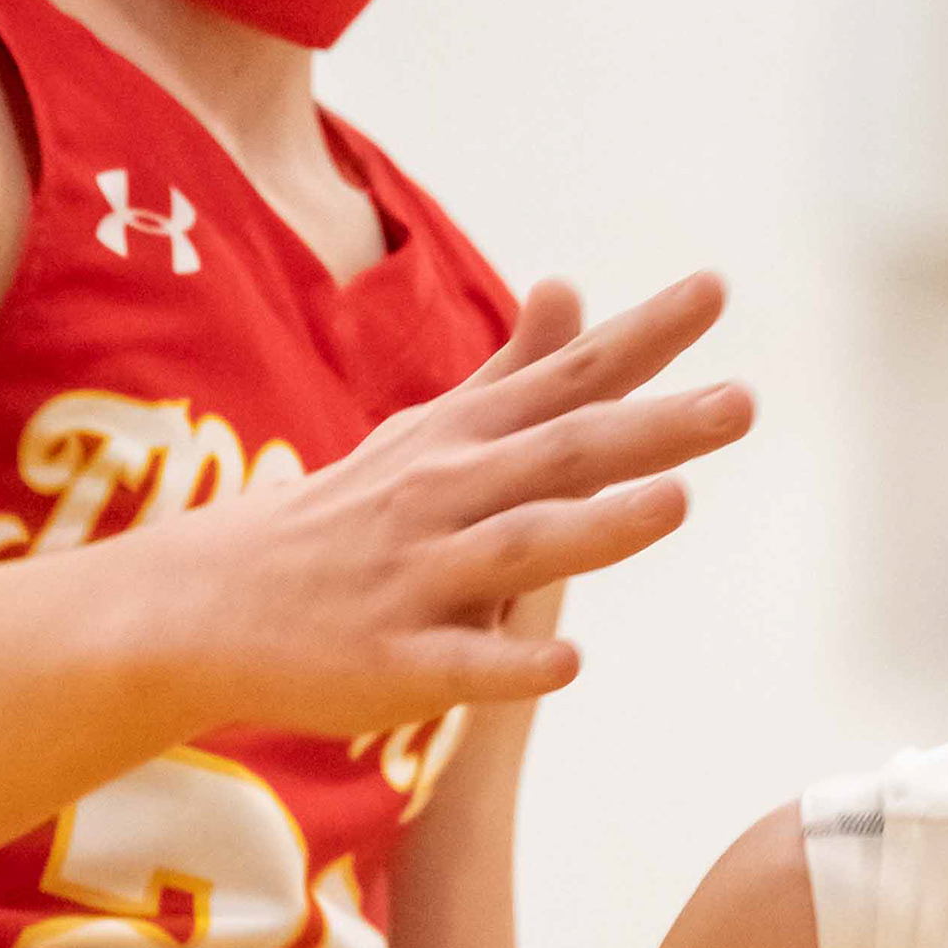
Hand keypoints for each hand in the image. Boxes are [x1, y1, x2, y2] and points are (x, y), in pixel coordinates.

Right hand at [150, 273, 753, 745]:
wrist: (206, 604)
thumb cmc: (348, 514)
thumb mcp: (429, 431)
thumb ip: (515, 372)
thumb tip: (569, 287)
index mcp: (465, 440)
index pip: (570, 378)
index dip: (644, 336)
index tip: (714, 287)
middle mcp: (447, 496)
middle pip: (563, 454)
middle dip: (653, 428)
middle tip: (742, 402)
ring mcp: (420, 576)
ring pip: (519, 546)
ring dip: (598, 526)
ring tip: (678, 503)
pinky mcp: (396, 659)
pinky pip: (464, 661)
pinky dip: (513, 660)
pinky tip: (566, 661)